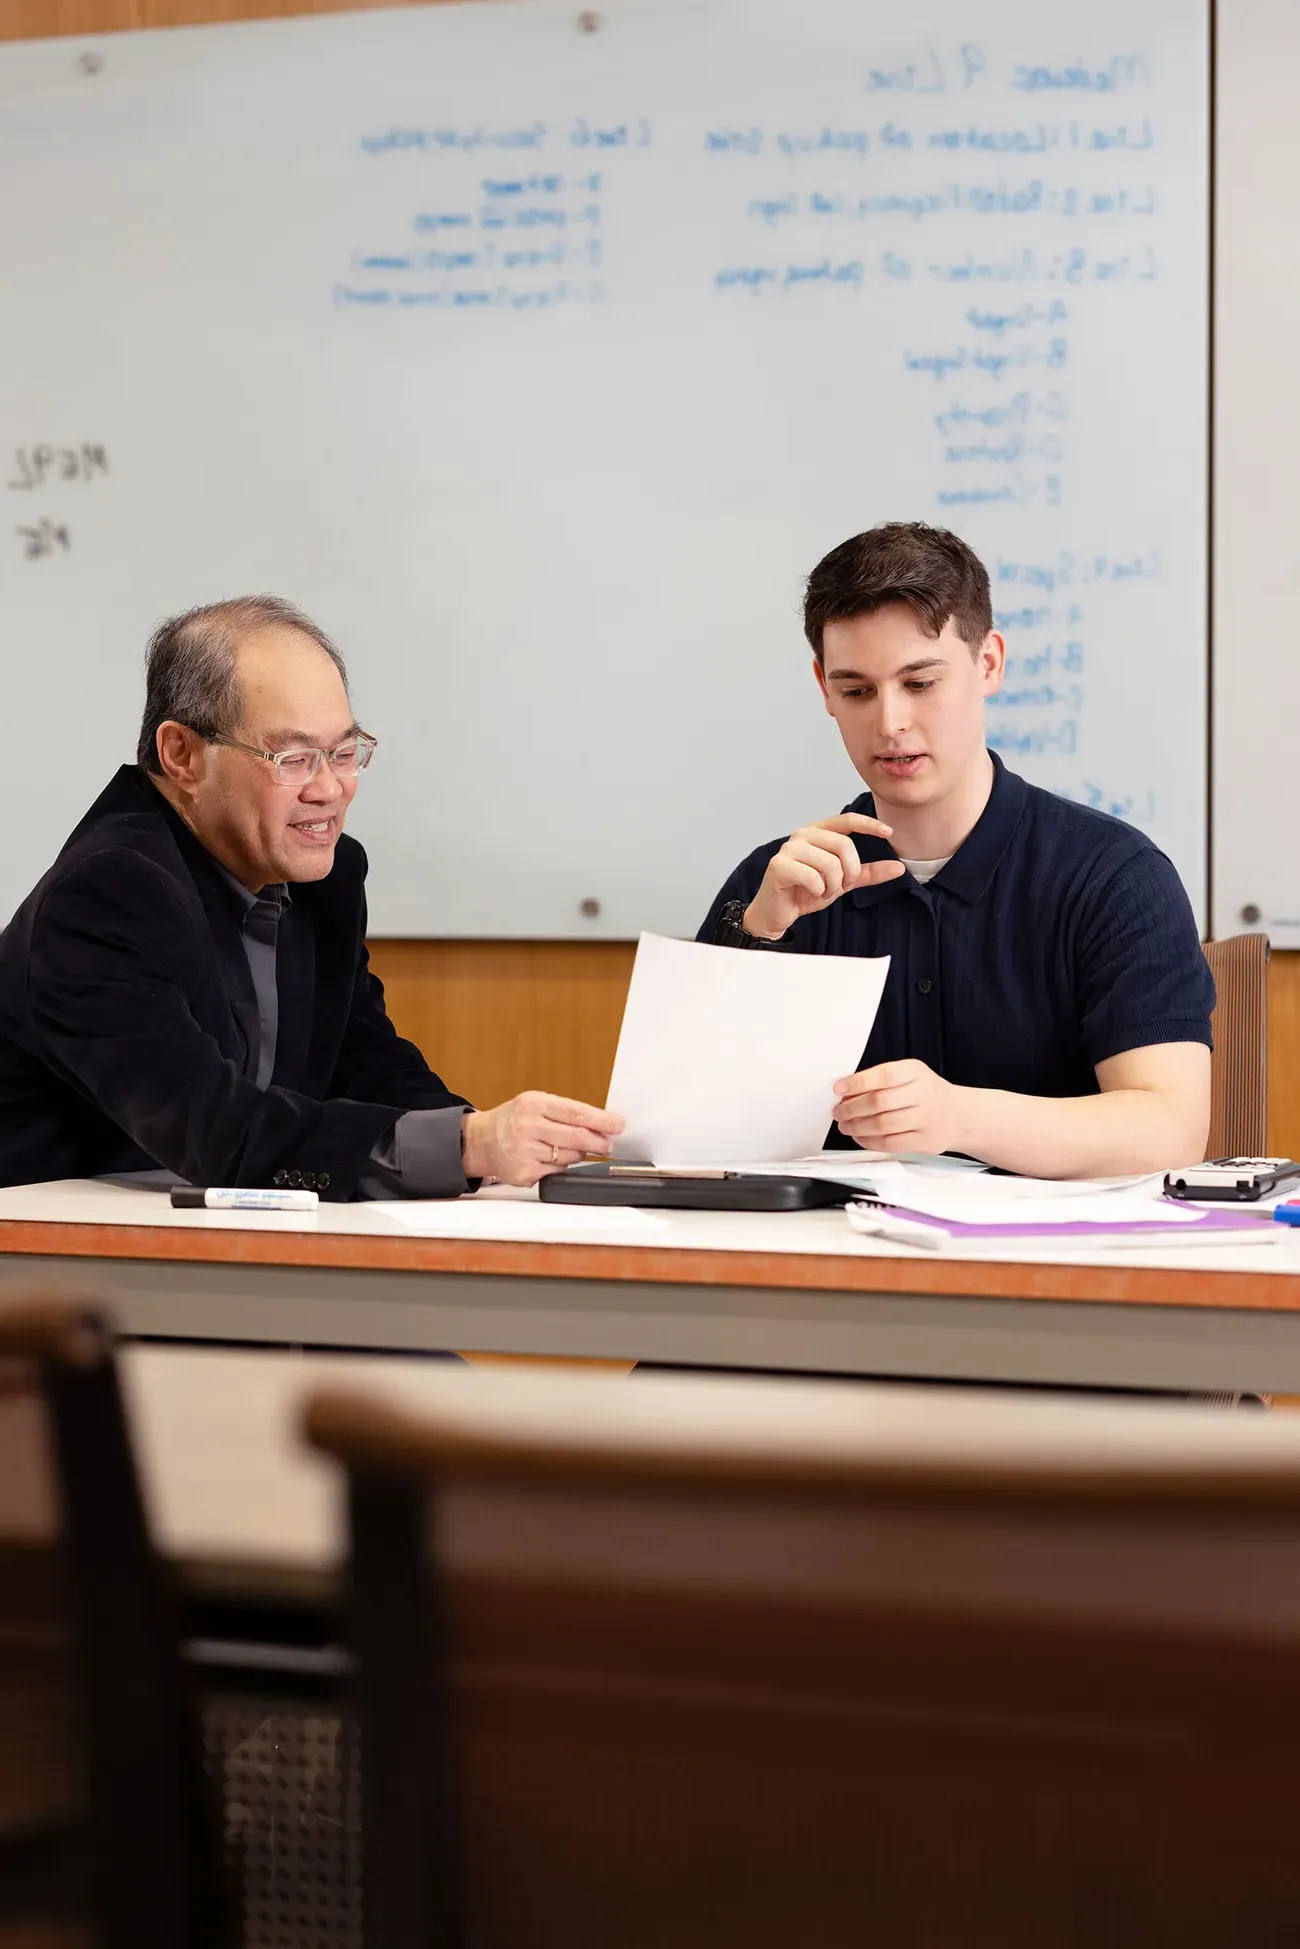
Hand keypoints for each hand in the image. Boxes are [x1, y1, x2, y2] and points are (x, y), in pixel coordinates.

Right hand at [461, 1092, 624, 1186]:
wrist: (482, 1141)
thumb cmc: (515, 1120)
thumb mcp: (536, 1104)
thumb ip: (567, 1112)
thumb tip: (602, 1125)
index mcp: (534, 1105)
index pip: (576, 1113)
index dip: (601, 1121)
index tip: (618, 1125)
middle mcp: (528, 1127)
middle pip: (576, 1138)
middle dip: (598, 1142)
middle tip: (609, 1144)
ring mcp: (525, 1152)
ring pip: (570, 1158)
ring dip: (578, 1155)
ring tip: (568, 1148)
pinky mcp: (525, 1173)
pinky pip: (557, 1172)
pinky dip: (561, 1166)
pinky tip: (551, 1158)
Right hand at [742, 813, 904, 940]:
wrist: (778, 912)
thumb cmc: (806, 891)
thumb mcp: (842, 881)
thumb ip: (867, 873)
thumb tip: (899, 867)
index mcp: (817, 832)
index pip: (846, 820)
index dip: (869, 824)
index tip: (889, 833)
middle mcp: (802, 835)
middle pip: (843, 845)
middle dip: (849, 872)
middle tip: (841, 886)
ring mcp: (789, 848)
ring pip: (830, 864)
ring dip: (833, 885)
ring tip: (823, 891)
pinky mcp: (779, 865)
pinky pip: (813, 877)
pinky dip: (818, 891)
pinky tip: (809, 893)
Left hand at [833, 1060, 969, 1155]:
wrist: (958, 1116)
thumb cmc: (925, 1094)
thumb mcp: (909, 1076)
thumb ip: (880, 1080)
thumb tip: (845, 1092)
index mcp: (916, 1072)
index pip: (884, 1075)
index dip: (857, 1083)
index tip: (838, 1089)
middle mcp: (924, 1094)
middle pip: (879, 1102)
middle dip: (851, 1108)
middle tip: (838, 1112)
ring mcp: (926, 1119)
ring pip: (883, 1125)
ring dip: (857, 1126)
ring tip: (845, 1125)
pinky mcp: (925, 1142)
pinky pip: (890, 1144)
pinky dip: (868, 1141)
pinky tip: (860, 1136)